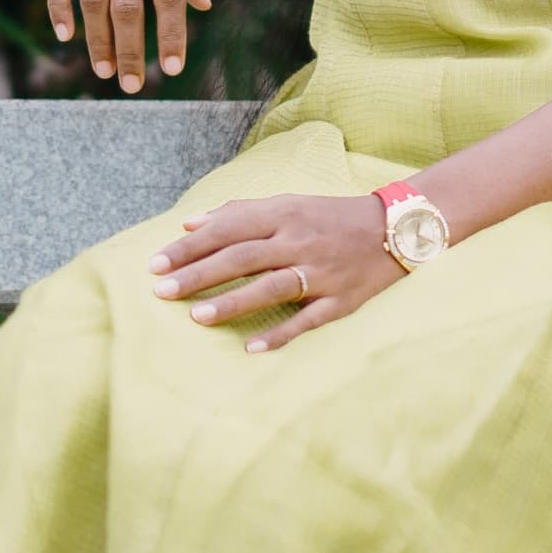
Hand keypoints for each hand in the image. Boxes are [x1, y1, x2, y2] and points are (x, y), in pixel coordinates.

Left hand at [149, 190, 401, 350]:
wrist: (395, 228)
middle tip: (162, 291)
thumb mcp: (288, 204)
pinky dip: (281, 334)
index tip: (156, 263)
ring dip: (233, 302)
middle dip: (199, 274)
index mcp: (285, 213)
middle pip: (243, 257)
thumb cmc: (330, 217)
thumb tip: (190, 223)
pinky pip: (308, 320)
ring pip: (271, 287)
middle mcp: (300, 240)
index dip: (190, 246)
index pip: (228, 229)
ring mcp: (322, 271)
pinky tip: (252, 348)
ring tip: (196, 316)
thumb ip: (239, 212)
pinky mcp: (341, 299)